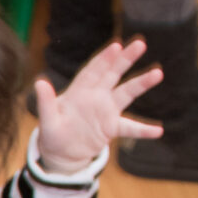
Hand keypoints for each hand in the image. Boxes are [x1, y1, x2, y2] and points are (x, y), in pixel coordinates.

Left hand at [32, 38, 162, 169]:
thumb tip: (39, 82)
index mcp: (78, 92)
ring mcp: (106, 110)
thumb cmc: (53, 133)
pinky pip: (130, 127)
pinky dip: (143, 129)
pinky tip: (157, 130)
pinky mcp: (112, 127)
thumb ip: (46, 102)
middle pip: (113, 74)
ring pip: (126, 93)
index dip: (103, 59)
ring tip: (158, 73)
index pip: (92, 71)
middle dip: (125, 59)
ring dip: (141, 83)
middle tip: (140, 44)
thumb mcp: (47, 121)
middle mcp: (95, 96)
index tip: (115, 46)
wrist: (61, 154)